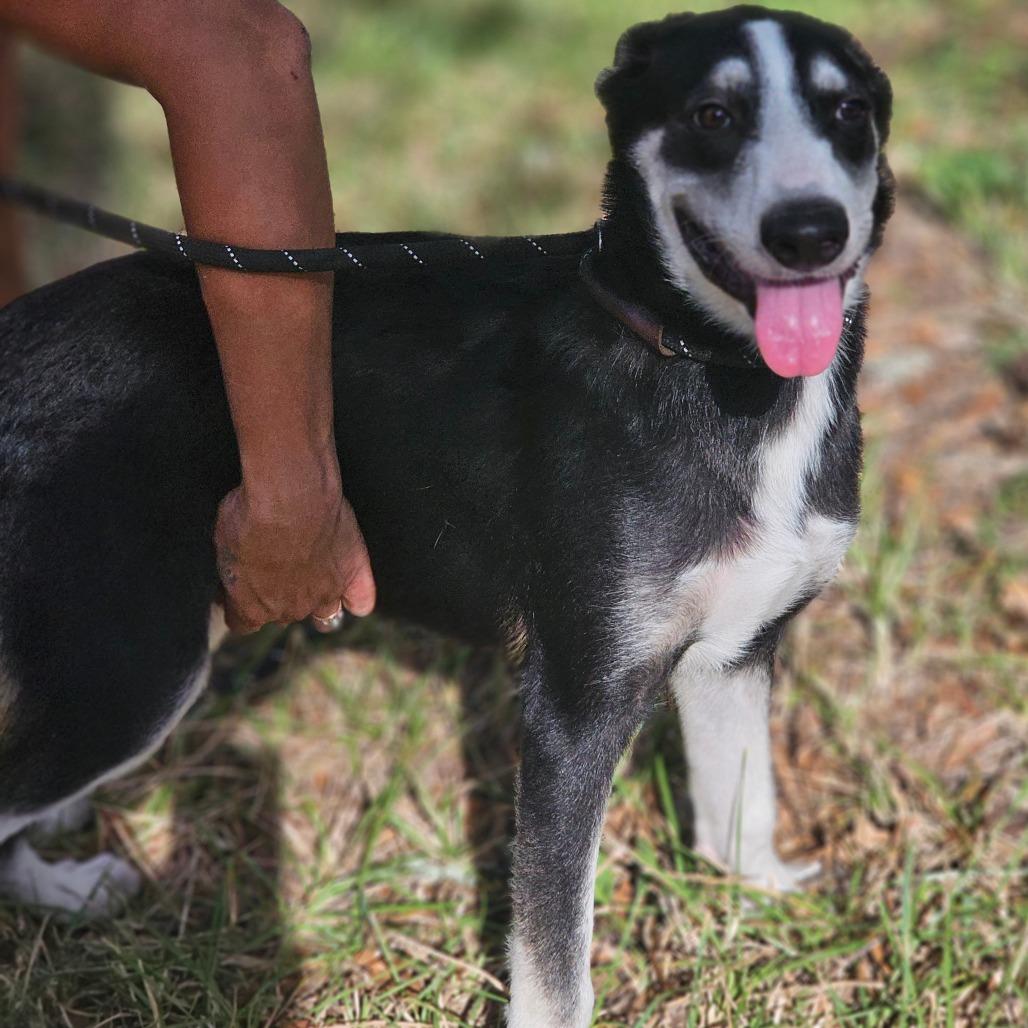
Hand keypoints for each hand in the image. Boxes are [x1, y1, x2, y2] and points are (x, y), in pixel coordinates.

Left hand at [214, 460, 375, 634]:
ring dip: (317, 601)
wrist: (291, 497)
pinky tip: (352, 588)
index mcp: (253, 607)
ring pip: (325, 615)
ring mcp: (325, 595)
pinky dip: (357, 598)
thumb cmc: (252, 514)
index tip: (242, 587)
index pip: (243, 624)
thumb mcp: (223, 542)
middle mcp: (290, 609)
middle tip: (278, 566)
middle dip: (279, 596)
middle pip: (285, 615)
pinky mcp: (352, 576)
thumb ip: (231, 567)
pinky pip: (361, 602)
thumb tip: (234, 569)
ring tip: (313, 577)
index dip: (243, 605)